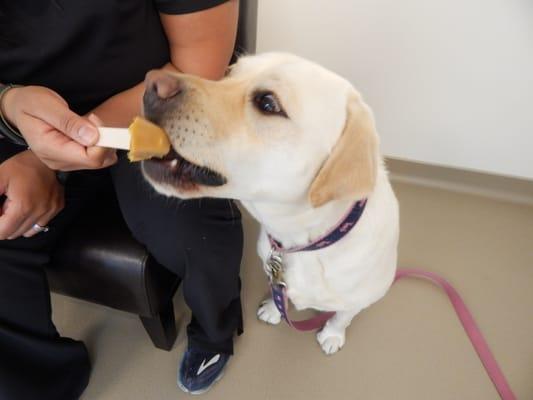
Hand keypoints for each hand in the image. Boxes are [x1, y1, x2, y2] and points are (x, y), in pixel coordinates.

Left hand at [0, 150, 63, 239]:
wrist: (44, 159)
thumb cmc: (21, 166)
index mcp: (23, 206)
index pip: (4, 232)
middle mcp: (39, 212)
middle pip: (14, 234)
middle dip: (4, 224)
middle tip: (2, 208)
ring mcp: (50, 211)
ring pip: (27, 232)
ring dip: (17, 224)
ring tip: (14, 209)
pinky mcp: (57, 208)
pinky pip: (40, 225)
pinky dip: (30, 222)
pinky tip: (27, 209)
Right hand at [1, 86, 116, 170]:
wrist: (20, 108)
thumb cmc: (32, 103)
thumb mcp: (47, 106)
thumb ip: (70, 122)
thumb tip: (93, 137)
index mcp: (50, 150)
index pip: (90, 158)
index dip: (101, 140)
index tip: (95, 119)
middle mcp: (59, 161)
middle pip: (97, 161)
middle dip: (103, 141)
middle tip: (93, 119)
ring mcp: (65, 163)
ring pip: (99, 160)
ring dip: (102, 142)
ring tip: (88, 123)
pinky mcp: (70, 160)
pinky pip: (94, 157)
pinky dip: (98, 144)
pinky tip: (88, 131)